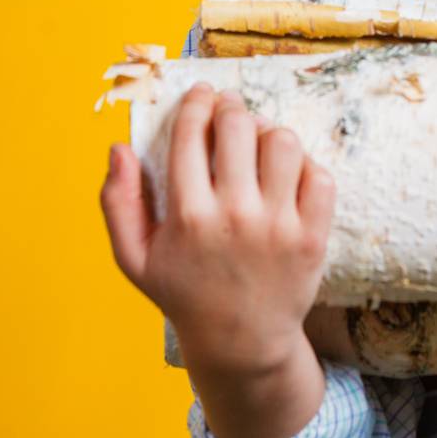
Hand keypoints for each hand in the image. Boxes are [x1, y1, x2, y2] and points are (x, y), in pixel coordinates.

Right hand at [100, 82, 335, 379]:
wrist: (241, 343)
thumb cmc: (184, 293)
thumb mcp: (135, 258)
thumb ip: (118, 202)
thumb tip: (118, 147)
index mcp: (188, 216)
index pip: (191, 133)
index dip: (196, 103)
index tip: (200, 94)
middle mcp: (235, 215)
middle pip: (239, 126)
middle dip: (231, 108)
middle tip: (229, 111)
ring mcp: (279, 225)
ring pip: (283, 141)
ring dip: (268, 132)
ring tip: (258, 141)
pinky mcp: (313, 235)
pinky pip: (318, 174)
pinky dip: (304, 165)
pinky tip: (285, 173)